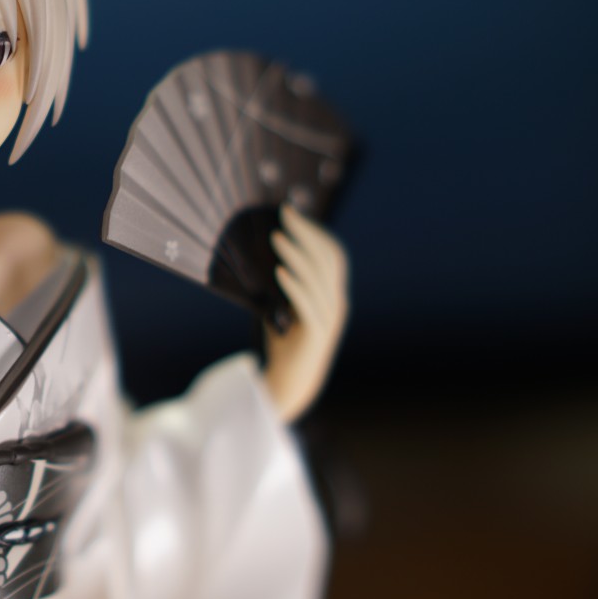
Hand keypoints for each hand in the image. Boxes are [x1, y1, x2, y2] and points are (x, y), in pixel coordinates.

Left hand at [261, 206, 348, 423]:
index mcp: (333, 294)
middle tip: (284, 215)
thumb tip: (261, 254)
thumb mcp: (285, 307)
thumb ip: (284, 285)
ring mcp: (329, 319)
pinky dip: (294, 286)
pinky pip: (306, 305)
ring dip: (296, 254)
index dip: (314, 231)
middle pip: (327, 259)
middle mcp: (336, 304)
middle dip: (306, 233)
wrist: (289, 384)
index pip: (332, 254)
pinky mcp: (315, 335)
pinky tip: (279, 272)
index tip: (291, 214)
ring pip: (317, 278)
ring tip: (276, 238)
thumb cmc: (283, 344)